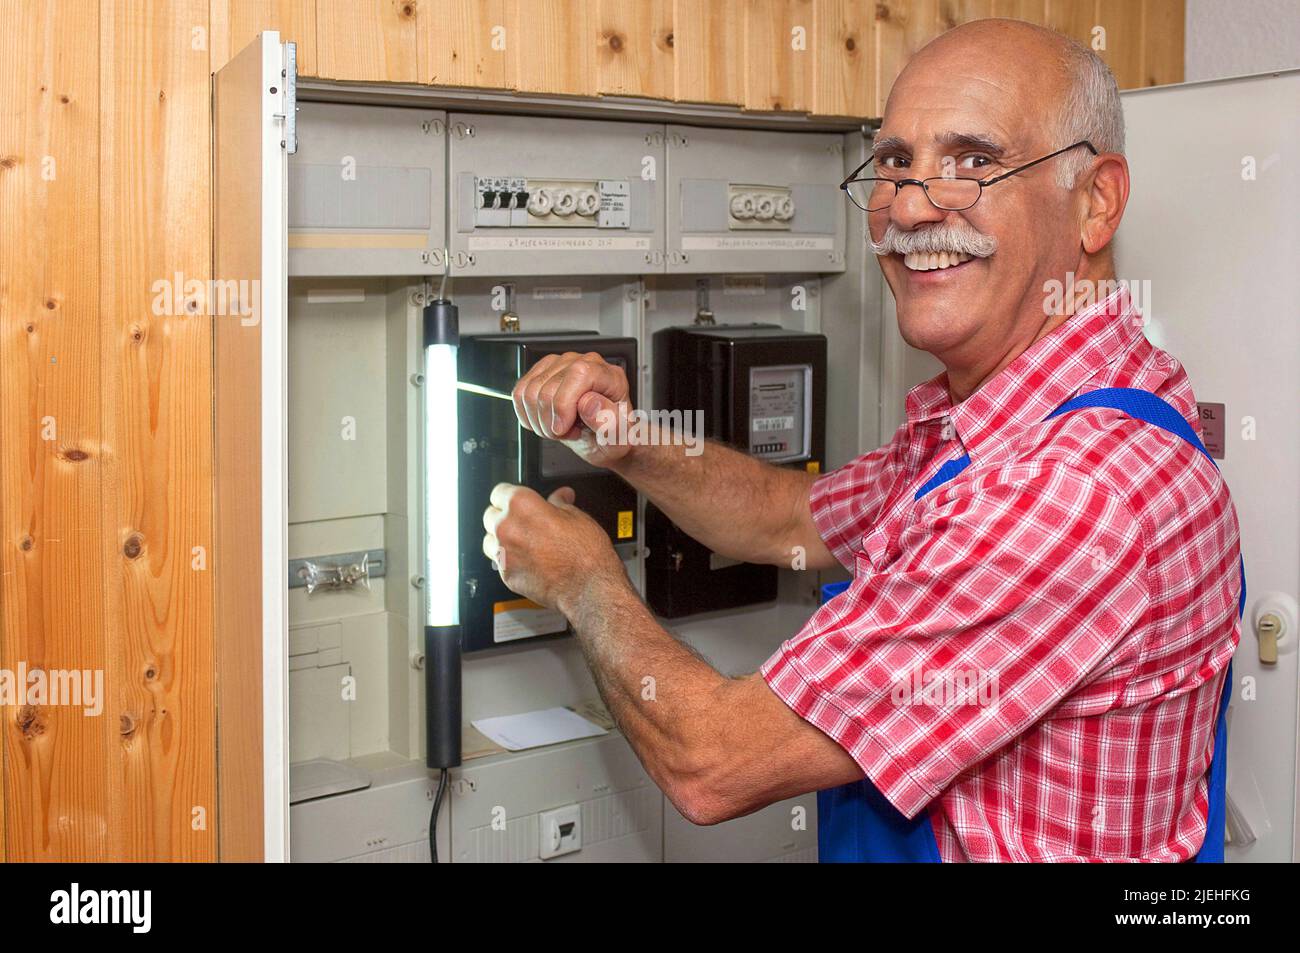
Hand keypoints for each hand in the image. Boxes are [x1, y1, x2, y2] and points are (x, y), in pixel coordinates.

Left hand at [482, 483, 627, 614]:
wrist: (588, 588)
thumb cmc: (586, 554)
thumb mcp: (578, 517)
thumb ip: (560, 503)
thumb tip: (560, 497)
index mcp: (522, 505)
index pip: (499, 491)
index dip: (510, 495)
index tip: (517, 500)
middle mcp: (507, 527)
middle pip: (490, 515)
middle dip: (504, 516)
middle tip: (524, 522)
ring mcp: (504, 553)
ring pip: (490, 539)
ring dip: (502, 538)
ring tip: (524, 542)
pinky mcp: (506, 575)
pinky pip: (500, 562)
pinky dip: (509, 560)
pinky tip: (528, 560)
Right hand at [511, 351, 633, 466]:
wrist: (605, 438)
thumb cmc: (614, 436)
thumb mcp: (619, 437)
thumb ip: (608, 421)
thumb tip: (589, 403)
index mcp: (608, 376)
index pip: (578, 375)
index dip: (563, 405)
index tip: (563, 428)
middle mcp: (585, 364)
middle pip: (547, 388)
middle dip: (551, 421)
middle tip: (568, 431)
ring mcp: (561, 366)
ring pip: (529, 392)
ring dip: (539, 420)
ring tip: (560, 426)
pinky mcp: (543, 373)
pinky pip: (519, 392)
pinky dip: (528, 415)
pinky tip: (548, 420)